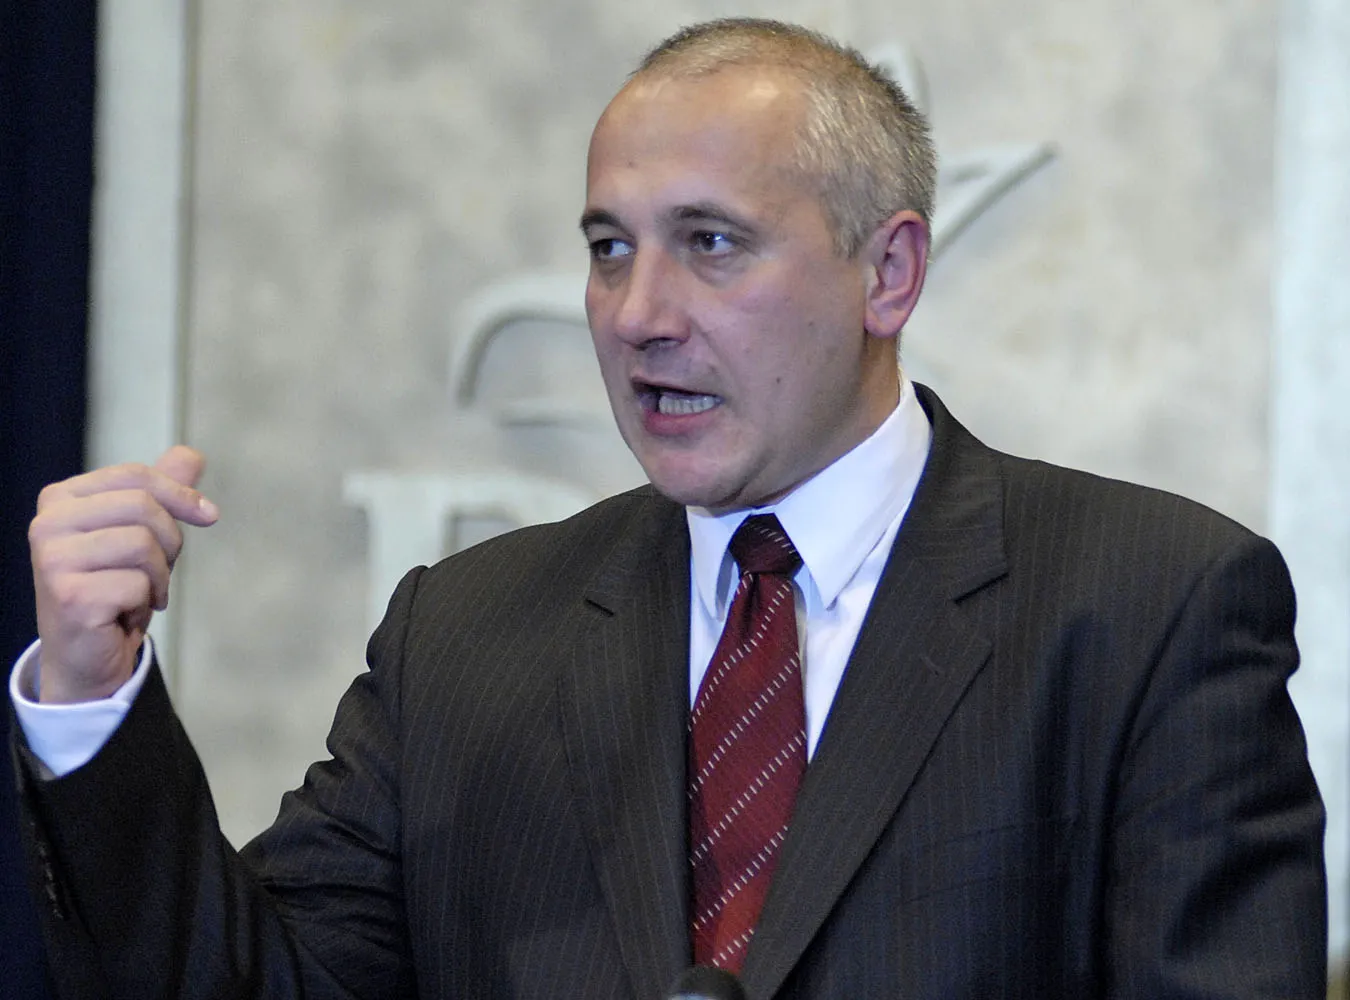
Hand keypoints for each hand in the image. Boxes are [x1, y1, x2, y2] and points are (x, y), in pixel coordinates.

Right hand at [29, 446, 219, 702]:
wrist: (88, 653)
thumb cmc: (114, 584)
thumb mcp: (141, 531)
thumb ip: (160, 491)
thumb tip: (191, 454)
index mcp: (61, 499)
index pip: (136, 476)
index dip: (181, 494)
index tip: (209, 515)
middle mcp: (47, 524)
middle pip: (143, 507)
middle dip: (170, 541)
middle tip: (159, 571)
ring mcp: (53, 560)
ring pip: (143, 545)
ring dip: (158, 576)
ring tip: (140, 593)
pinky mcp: (69, 596)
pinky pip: (137, 584)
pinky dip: (145, 602)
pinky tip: (125, 614)